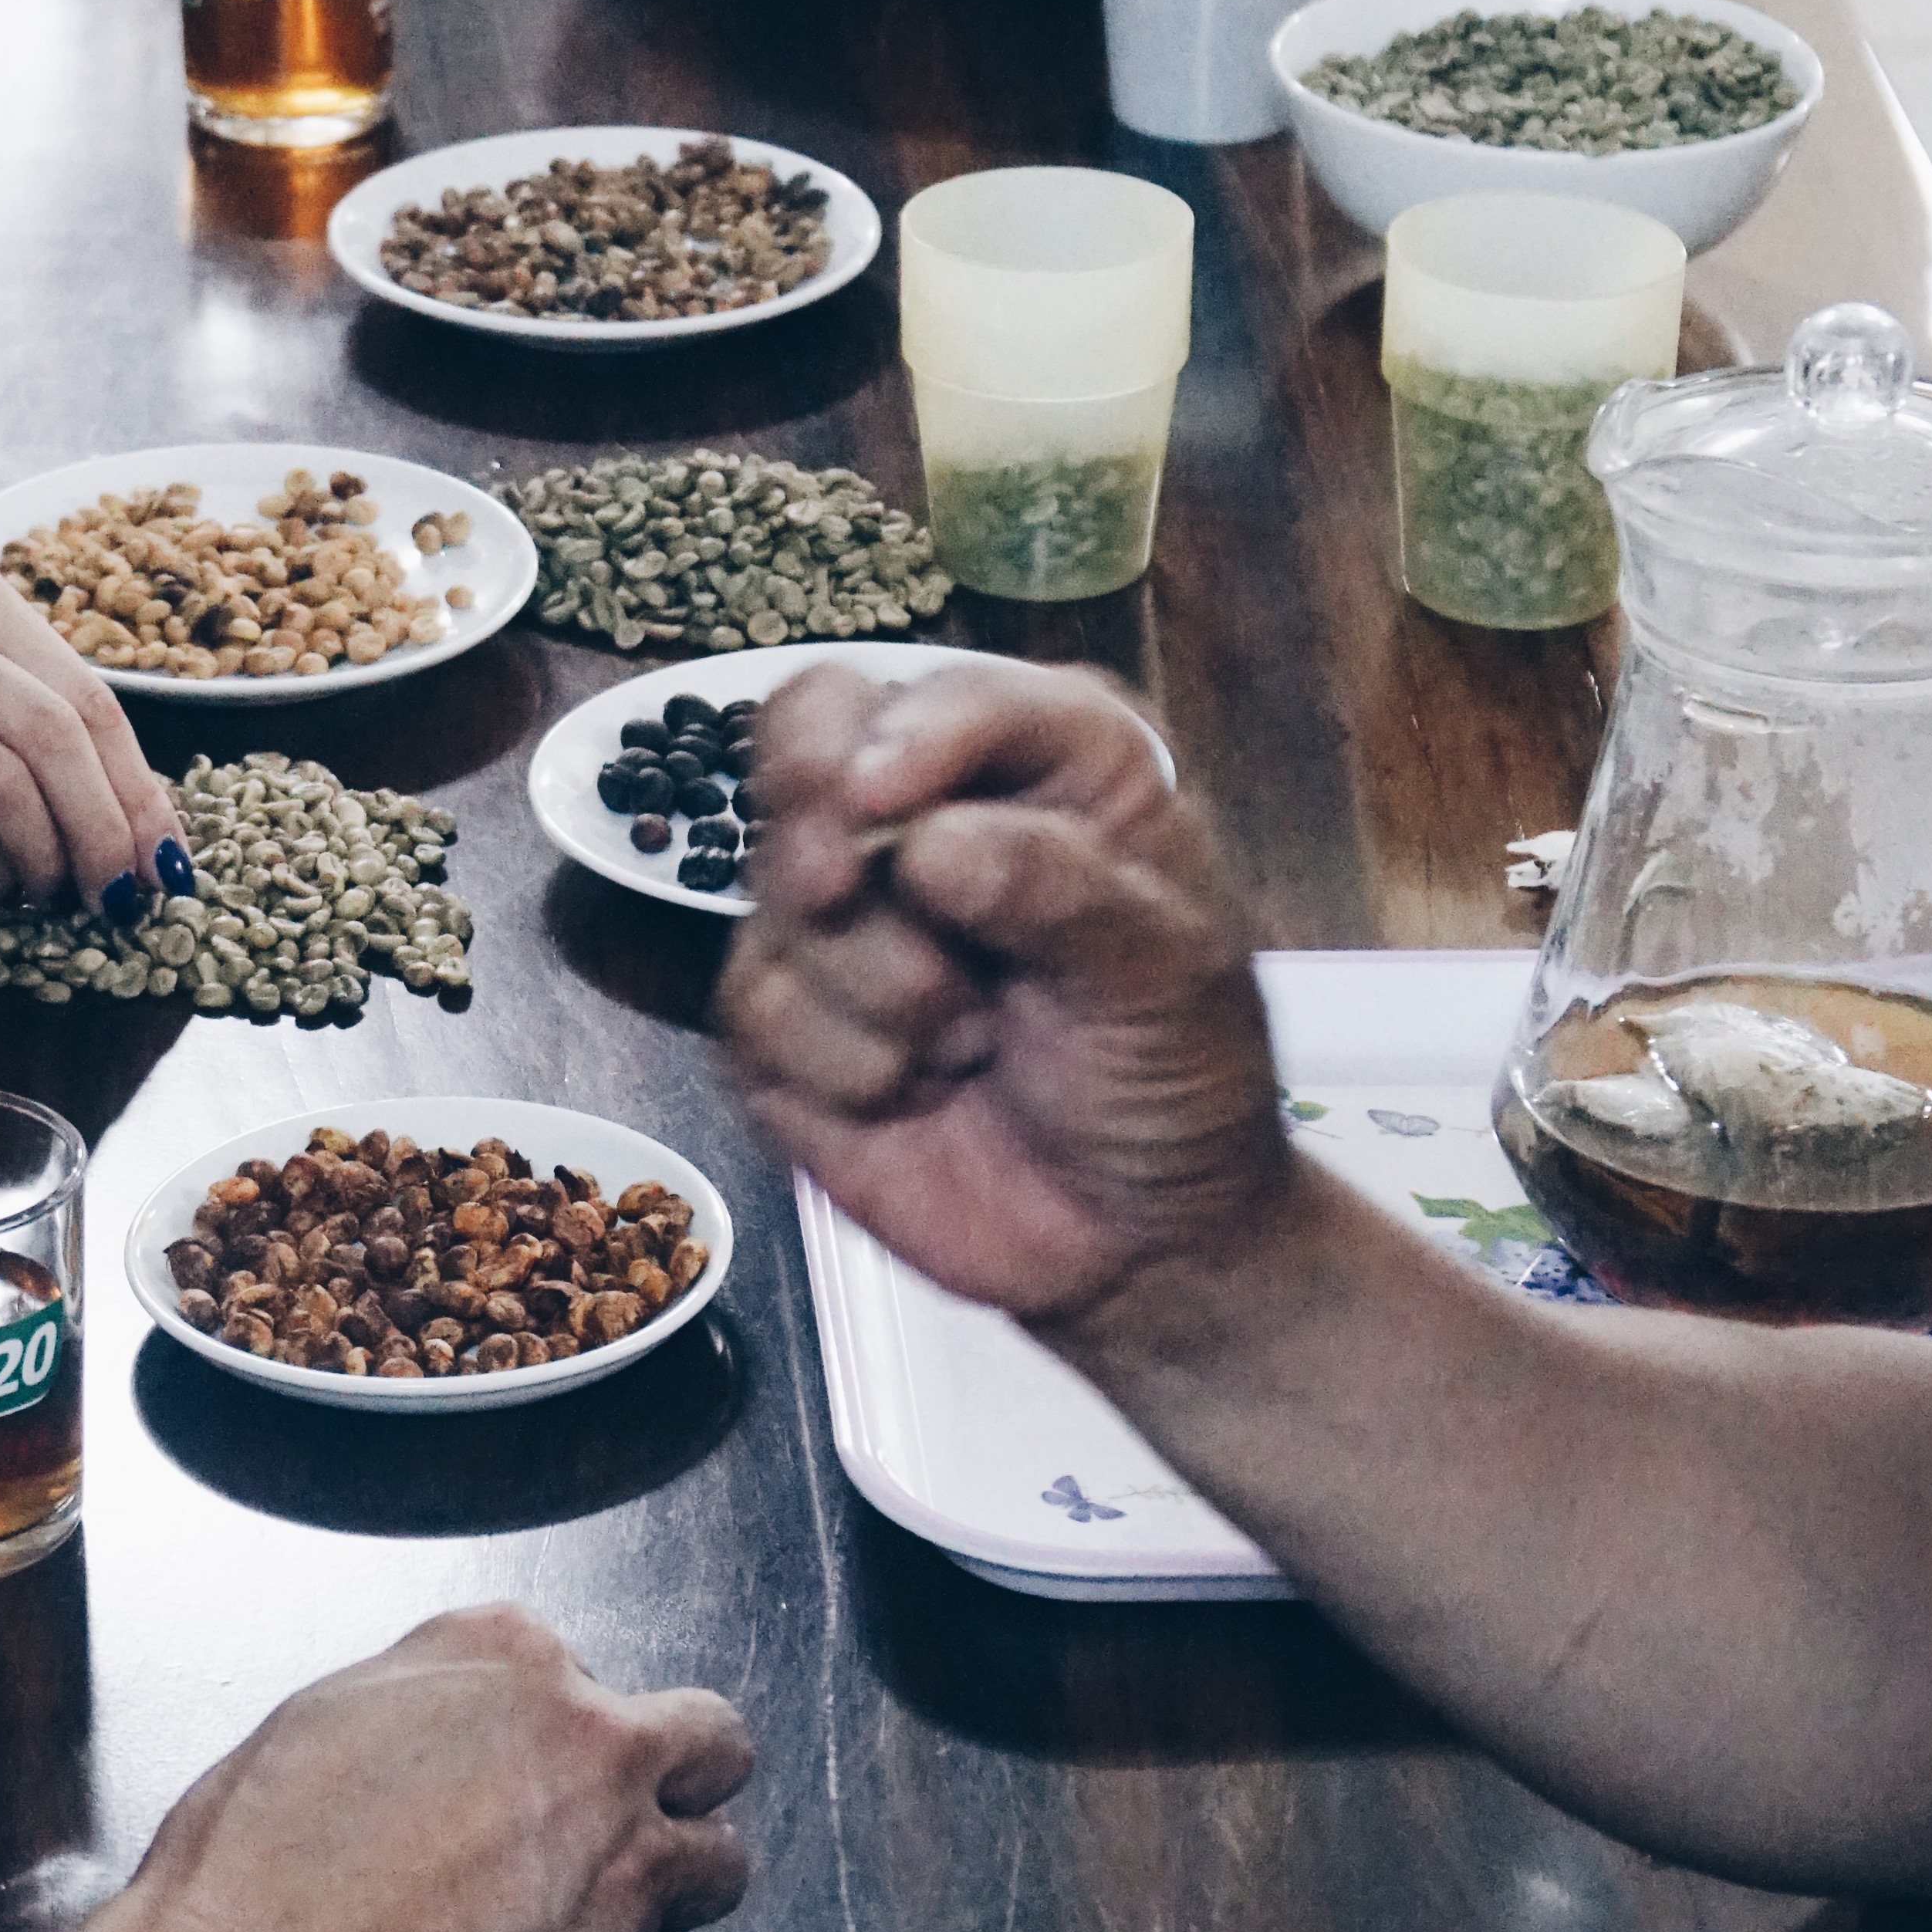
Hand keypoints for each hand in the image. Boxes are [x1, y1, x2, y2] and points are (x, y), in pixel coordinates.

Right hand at [0, 564, 185, 911]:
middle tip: (124, 896)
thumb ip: (16, 708)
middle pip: (57, 735)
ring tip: (55, 895)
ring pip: (4, 781)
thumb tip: (132, 812)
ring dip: (48, 857)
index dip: (139, 784)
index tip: (166, 855)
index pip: (88, 694)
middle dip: (108, 829)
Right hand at [34, 1606, 749, 1931]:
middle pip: (712, 1743)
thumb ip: (438, 1685)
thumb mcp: (336, 1710)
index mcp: (510, 1654)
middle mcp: (589, 1746)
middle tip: (634, 1802)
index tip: (526, 1751)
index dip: (556, 1715)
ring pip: (715, 1863)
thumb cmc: (261, 1863)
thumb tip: (469, 1706)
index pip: (590, 1663)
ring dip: (671, 1875)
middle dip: (682, 1771)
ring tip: (601, 1898)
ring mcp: (618, 1866)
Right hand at [717, 661, 1286, 1325]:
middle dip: (819, 826)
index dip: (898, 735)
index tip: (877, 800)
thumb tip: (927, 844)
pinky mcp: (785, 1012)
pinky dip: (840, 1066)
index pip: (937, 692)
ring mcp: (844, 909)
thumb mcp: (1166, 971)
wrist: (1137, 1239)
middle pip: (803, 738)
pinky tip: (914, 1092)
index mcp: (1036, 761)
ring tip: (972, 1041)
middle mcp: (926, 809)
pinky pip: (754, 1007)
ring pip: (778, 893)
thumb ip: (1057, 886)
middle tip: (843, 887)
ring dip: (877, 989)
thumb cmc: (1177, 1075)